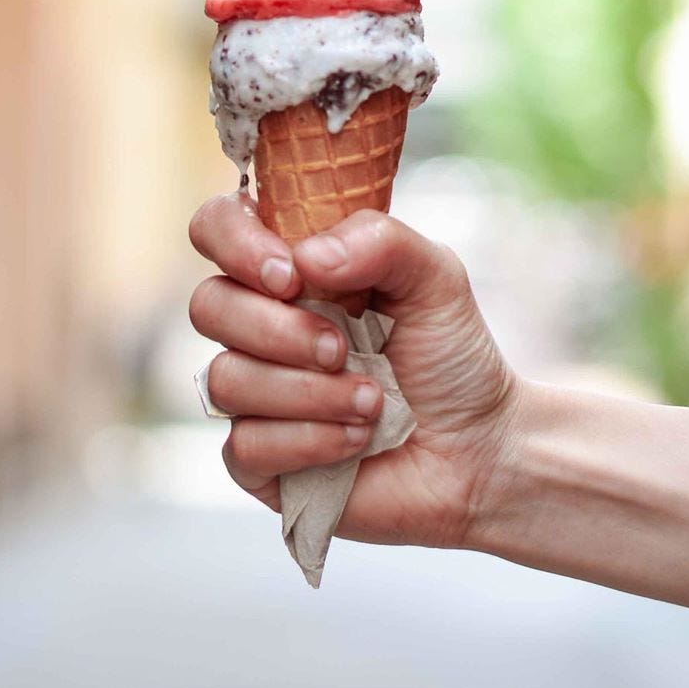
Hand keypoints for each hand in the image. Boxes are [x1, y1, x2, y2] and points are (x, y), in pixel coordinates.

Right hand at [188, 192, 517, 549]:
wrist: (479, 449)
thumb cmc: (450, 357)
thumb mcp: (436, 278)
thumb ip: (380, 240)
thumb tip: (306, 258)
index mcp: (293, 269)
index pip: (219, 228)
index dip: (236, 244)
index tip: (292, 276)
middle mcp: (261, 324)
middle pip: (208, 305)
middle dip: (279, 330)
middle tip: (343, 349)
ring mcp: (254, 393)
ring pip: (226, 379)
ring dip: (308, 393)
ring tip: (372, 402)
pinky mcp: (258, 459)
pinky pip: (244, 446)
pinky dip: (309, 441)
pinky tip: (356, 440)